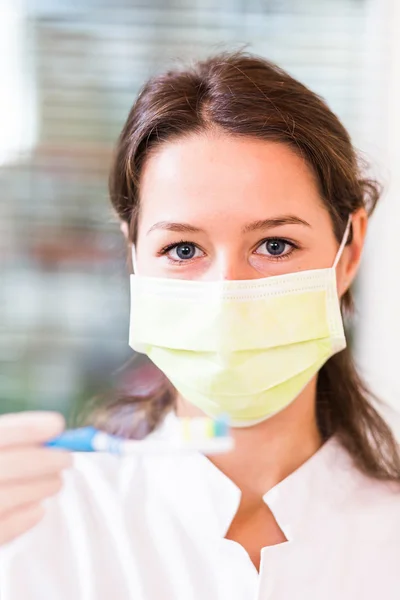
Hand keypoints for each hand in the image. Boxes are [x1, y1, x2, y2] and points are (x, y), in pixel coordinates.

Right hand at [0, 412, 71, 545]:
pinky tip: (38, 509)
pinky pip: (2, 529)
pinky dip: (25, 518)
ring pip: (8, 497)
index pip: (2, 433)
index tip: (57, 425)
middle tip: (66, 459)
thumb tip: (54, 432)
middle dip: (44, 460)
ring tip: (56, 482)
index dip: (29, 427)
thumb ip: (14, 442)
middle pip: (10, 465)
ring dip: (40, 487)